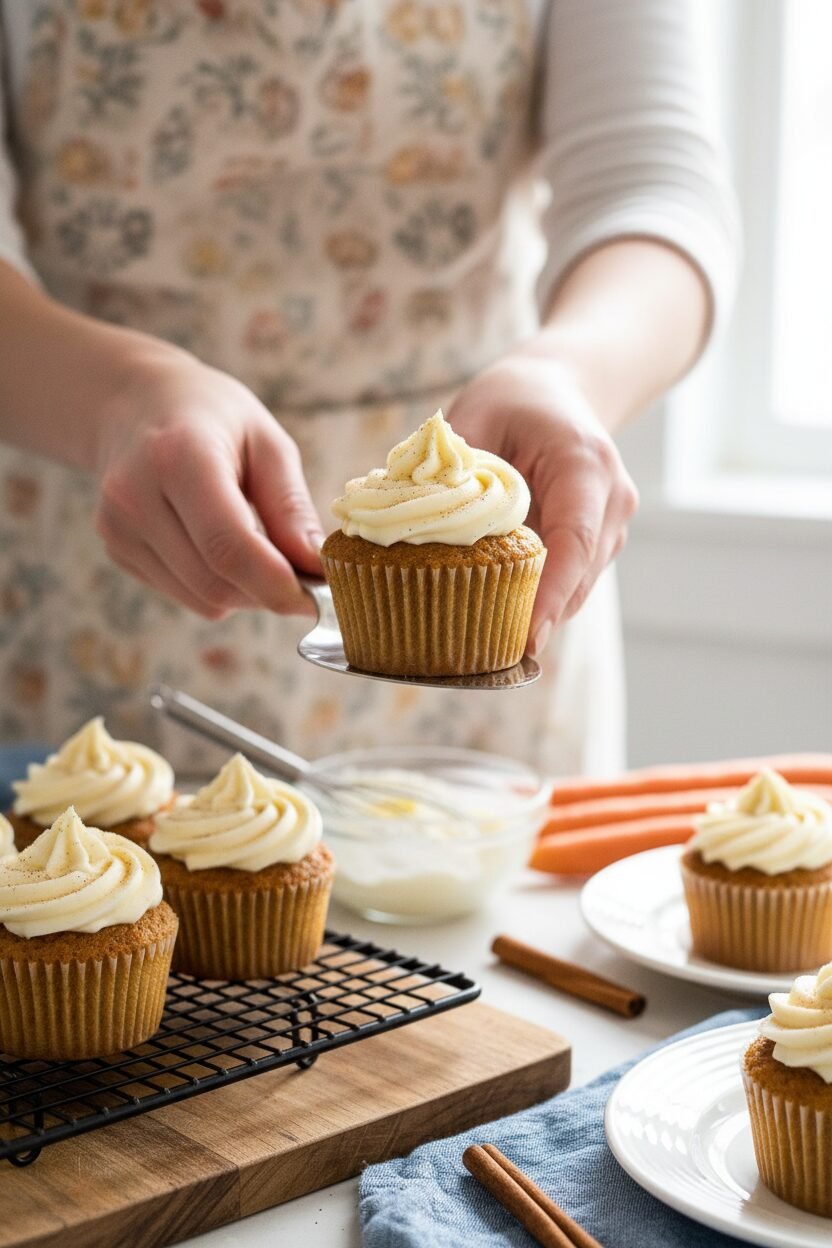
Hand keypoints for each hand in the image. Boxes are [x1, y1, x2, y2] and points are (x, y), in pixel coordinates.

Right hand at [94, 347, 322, 618]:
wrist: (135, 403)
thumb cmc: (214, 418)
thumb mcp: (267, 443)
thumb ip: (291, 507)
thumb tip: (318, 568)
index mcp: (177, 457)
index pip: (228, 548)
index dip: (278, 585)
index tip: (321, 597)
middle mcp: (135, 496)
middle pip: (217, 582)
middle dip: (269, 590)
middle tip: (303, 574)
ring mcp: (118, 527)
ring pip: (203, 598)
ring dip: (246, 591)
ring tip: (259, 547)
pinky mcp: (116, 549)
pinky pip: (185, 595)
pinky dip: (217, 585)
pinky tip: (217, 544)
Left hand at [448, 350, 637, 654]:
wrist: (560, 389)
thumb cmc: (515, 400)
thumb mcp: (475, 417)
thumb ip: (452, 469)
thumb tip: (406, 518)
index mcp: (585, 464)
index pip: (575, 540)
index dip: (551, 595)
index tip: (528, 640)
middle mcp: (610, 500)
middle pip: (577, 577)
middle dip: (535, 619)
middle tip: (483, 659)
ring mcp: (610, 525)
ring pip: (575, 588)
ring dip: (533, 614)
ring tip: (481, 645)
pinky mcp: (598, 542)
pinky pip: (567, 581)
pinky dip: (535, 599)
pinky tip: (494, 614)